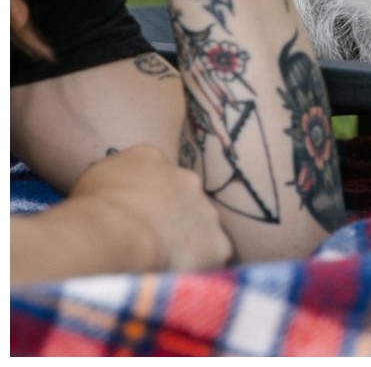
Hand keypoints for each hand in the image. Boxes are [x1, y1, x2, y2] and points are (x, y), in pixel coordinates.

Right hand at [11, 144, 232, 285]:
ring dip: (186, 240)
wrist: (114, 232)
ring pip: (200, 225)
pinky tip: (176, 276)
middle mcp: (187, 177)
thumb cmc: (91, 208)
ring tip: (160, 262)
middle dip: (169, 215)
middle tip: (147, 240)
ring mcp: (205, 210)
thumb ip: (112, 178)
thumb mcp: (91, 178)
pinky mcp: (216, 243)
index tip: (129, 216)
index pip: (152, 172)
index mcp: (150, 157)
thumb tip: (115, 190)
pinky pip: (212, 254)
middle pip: (182, 196)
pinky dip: (198, 265)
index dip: (141, 196)